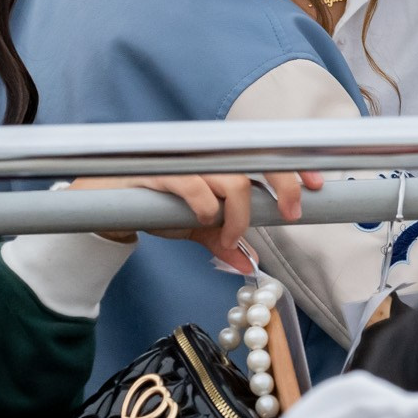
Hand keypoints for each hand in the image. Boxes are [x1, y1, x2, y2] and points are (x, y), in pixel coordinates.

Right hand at [65, 171, 318, 271]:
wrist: (99, 207)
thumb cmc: (149, 207)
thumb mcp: (192, 227)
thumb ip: (221, 239)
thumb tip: (249, 262)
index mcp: (216, 163)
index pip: (261, 157)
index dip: (292, 169)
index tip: (317, 186)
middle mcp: (202, 156)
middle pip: (257, 161)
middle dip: (282, 184)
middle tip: (290, 212)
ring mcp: (182, 162)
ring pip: (232, 180)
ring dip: (238, 215)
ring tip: (228, 235)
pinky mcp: (159, 172)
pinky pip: (196, 189)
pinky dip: (207, 209)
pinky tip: (203, 221)